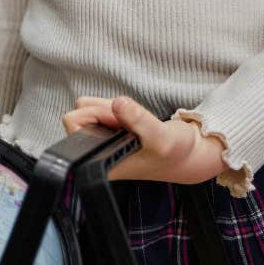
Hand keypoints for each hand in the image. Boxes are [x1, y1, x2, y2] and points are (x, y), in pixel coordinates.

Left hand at [62, 97, 229, 184]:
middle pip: (79, 112)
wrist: (188, 154)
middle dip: (104, 109)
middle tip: (129, 121)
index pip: (75, 126)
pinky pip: (104, 107)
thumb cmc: (176, 153)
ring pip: (90, 107)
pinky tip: (134, 119)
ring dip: (111, 107)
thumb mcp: (161, 138)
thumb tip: (118, 103)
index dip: (96, 115)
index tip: (120, 122)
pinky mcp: (112, 129)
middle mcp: (97, 151)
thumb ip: (138, 120)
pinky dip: (118, 107)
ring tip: (133, 120)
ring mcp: (103, 139)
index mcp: (100, 161)